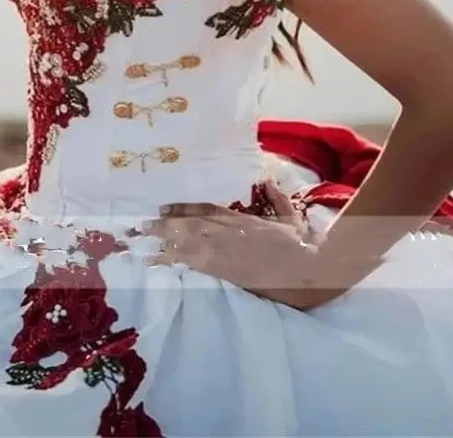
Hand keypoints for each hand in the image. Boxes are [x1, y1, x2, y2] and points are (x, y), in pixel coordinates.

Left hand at [144, 180, 331, 310]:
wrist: (312, 269)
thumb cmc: (304, 244)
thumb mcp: (290, 216)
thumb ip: (276, 198)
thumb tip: (267, 179)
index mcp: (242, 218)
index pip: (206, 210)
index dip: (183, 208)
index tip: (164, 207)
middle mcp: (229, 233)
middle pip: (190, 225)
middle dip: (165, 225)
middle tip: (141, 224)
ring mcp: (227, 253)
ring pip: (188, 244)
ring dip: (163, 242)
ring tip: (142, 243)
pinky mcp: (228, 273)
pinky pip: (196, 265)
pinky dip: (177, 261)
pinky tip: (160, 262)